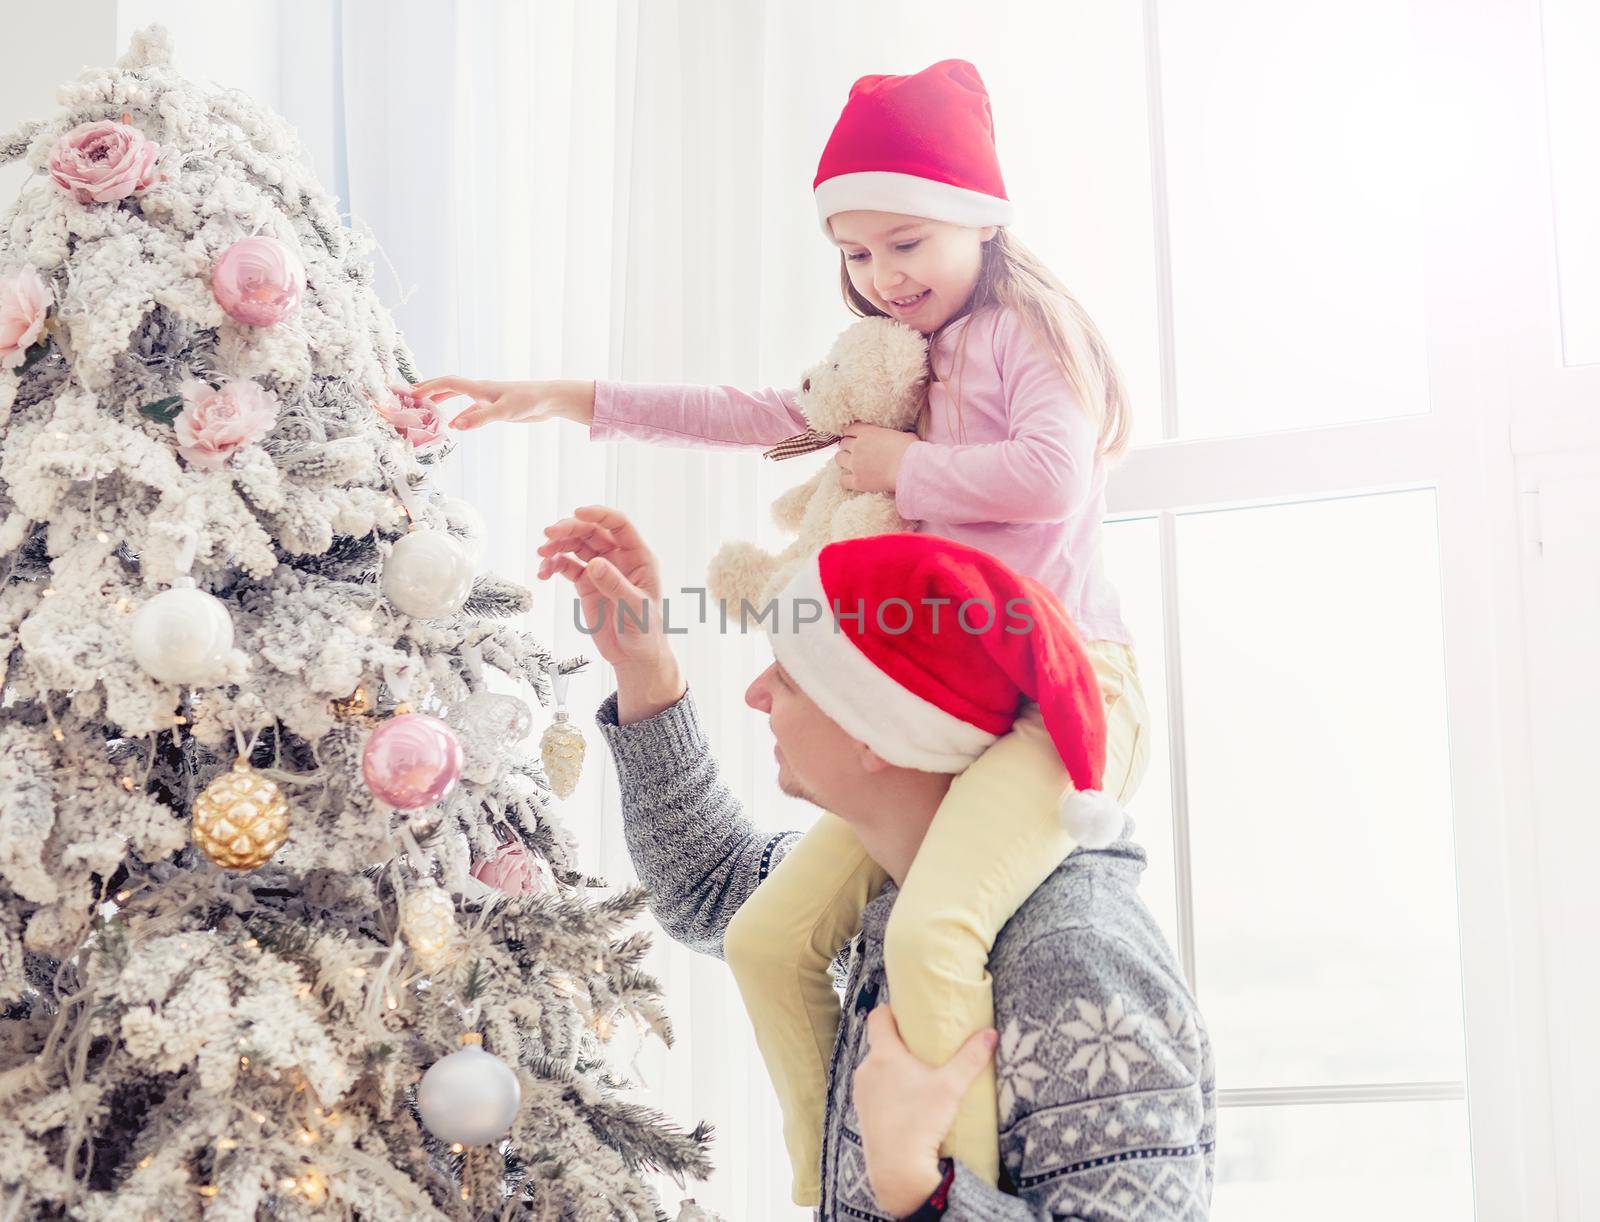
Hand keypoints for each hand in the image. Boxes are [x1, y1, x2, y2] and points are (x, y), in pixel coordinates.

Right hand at [409, 376, 595, 429]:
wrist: (550, 400)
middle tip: (412, 397)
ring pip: (459, 399)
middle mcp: (481, 391)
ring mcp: (488, 399)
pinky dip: (460, 415)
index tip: (411, 394)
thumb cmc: (529, 401)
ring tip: (427, 410)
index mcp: (480, 388)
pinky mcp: (497, 408)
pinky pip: (471, 410)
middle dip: (430, 391)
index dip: (429, 388)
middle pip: (450, 387)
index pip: (448, 383)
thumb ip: (480, 418)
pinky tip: (455, 425)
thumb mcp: (504, 411)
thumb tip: (455, 426)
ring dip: (442, 402)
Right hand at [536, 505, 683, 723]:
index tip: (577, 512)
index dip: (599, 514)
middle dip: (570, 529)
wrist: (634, 656)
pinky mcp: (586, 584)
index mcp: (638, 557)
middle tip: (548, 535)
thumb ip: (615, 585)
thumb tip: (595, 563)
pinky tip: (543, 572)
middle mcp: (619, 558)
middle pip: (592, 532)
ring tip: (542, 554)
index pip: (619, 525)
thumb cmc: (645, 631)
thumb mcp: (634, 608)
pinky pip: (567, 566)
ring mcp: (601, 570)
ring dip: (558, 545)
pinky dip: (553, 565)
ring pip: (576, 546)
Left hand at [835, 423, 916, 493]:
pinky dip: (845, 480)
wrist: (909, 469)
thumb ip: (898, 435)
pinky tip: (850, 480)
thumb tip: (906, 437)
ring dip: (843, 460)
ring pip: (839, 458)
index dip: (851, 433)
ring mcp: (855, 464)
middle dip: (848, 447)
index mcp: (868, 432)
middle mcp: (858, 446)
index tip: (854, 437)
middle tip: (855, 451)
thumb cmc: (911, 451)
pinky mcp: (857, 481)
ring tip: (850, 463)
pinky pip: (842, 480)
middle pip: (843, 443)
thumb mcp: (905, 436)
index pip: (849, 429)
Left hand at [853, 1005, 995, 1215]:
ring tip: (918, 1078)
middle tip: (924, 1048)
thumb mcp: (951, 1087)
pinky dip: (887, 1092)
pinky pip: (874, 1093)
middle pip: (880, 1044)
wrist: (897, 1171)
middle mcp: (866, 1069)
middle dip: (900, 1044)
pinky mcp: (862, 1115)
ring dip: (893, 1070)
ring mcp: (861, 1093)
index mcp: (884, 1054)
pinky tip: (907, 1105)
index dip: (892, 1010)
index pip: (879, 1017)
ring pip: (877, 1070)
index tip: (910, 1014)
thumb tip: (991, 1033)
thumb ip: (972, 1057)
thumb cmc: (921, 1122)